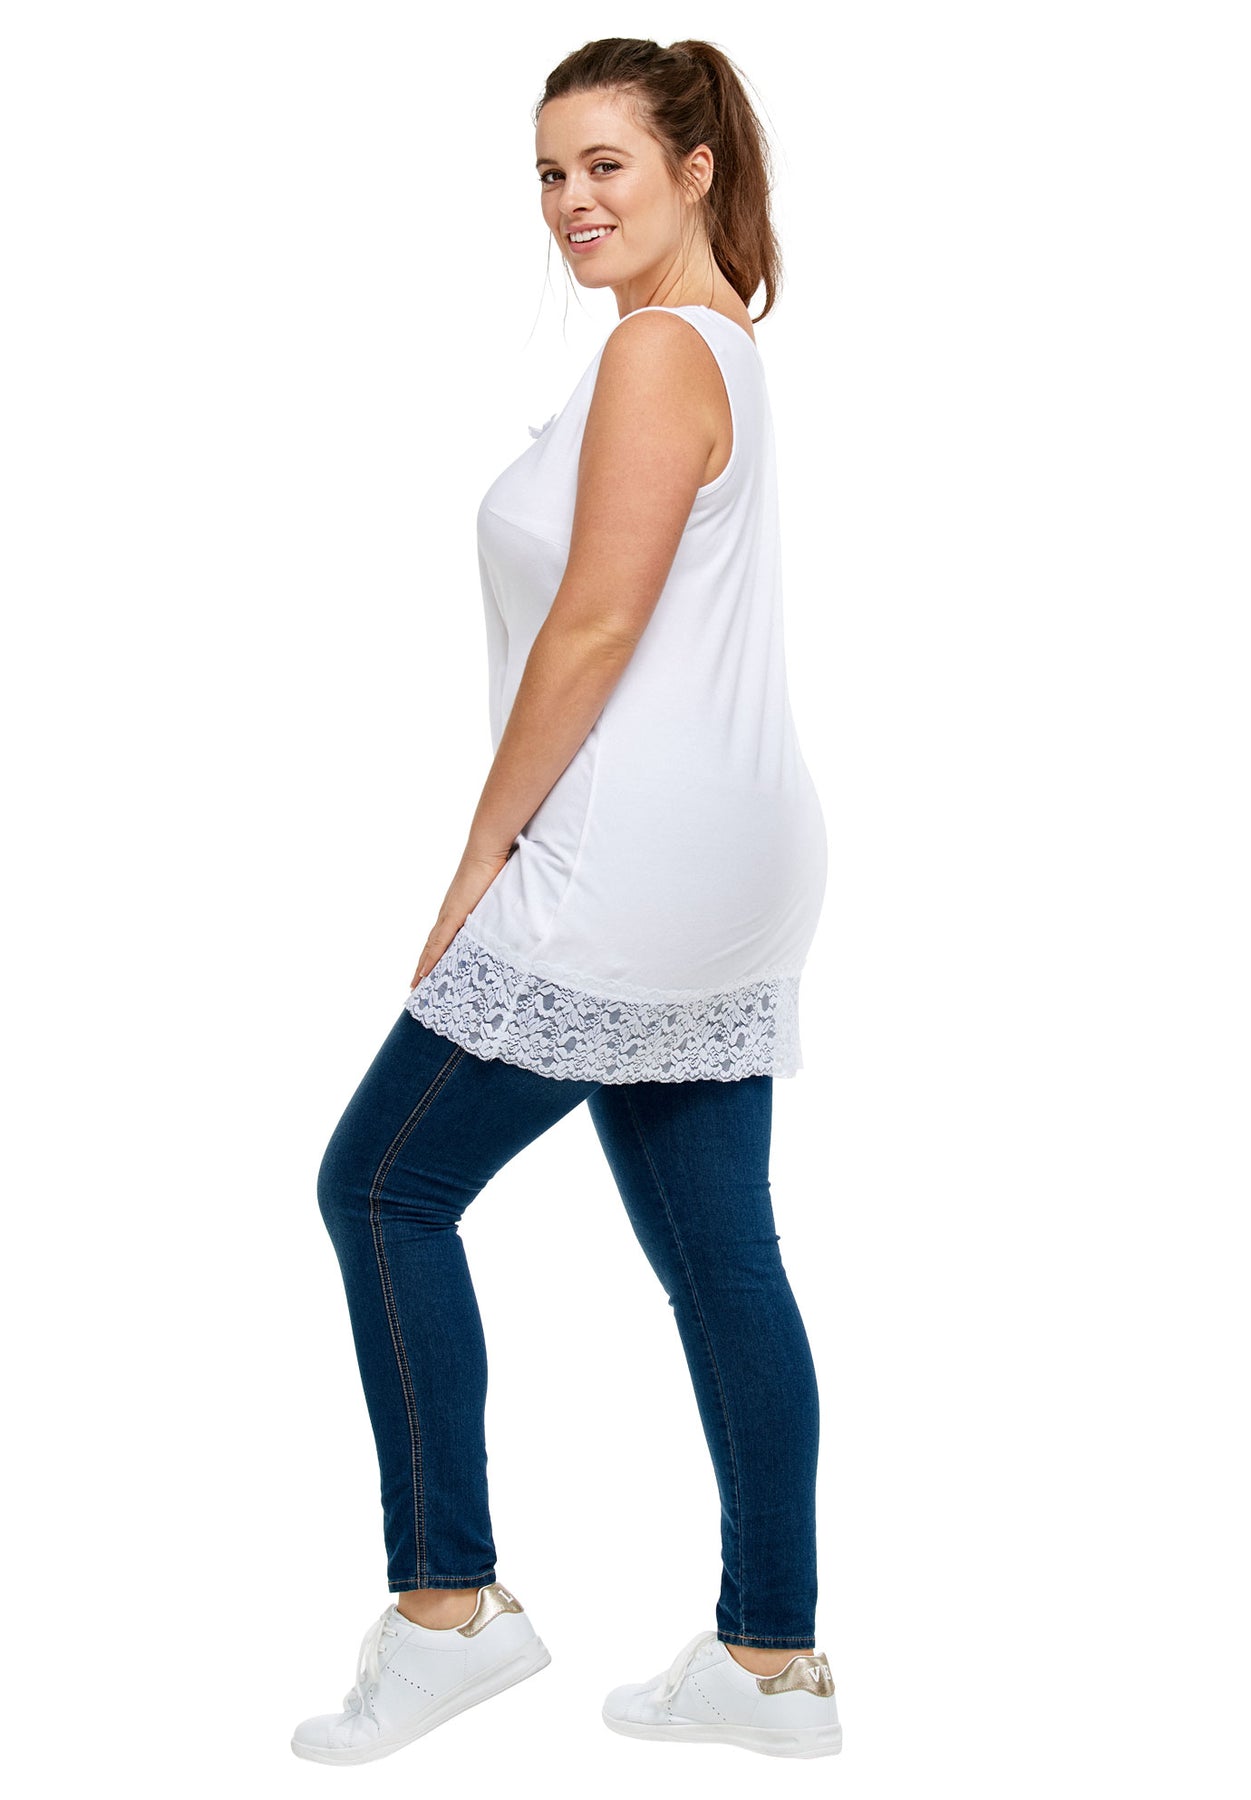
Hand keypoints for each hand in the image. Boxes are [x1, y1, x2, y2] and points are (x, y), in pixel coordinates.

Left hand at [410, 845, 511, 988]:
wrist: (488, 851)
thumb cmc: (493, 866)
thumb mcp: (495, 895)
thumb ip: (496, 909)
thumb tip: (506, 917)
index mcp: (457, 909)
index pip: (440, 938)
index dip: (433, 955)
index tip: (426, 971)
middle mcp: (448, 913)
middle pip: (431, 946)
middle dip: (423, 966)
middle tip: (415, 986)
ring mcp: (449, 914)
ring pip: (431, 948)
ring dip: (423, 967)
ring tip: (416, 985)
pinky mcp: (454, 914)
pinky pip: (440, 942)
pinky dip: (432, 958)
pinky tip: (425, 972)